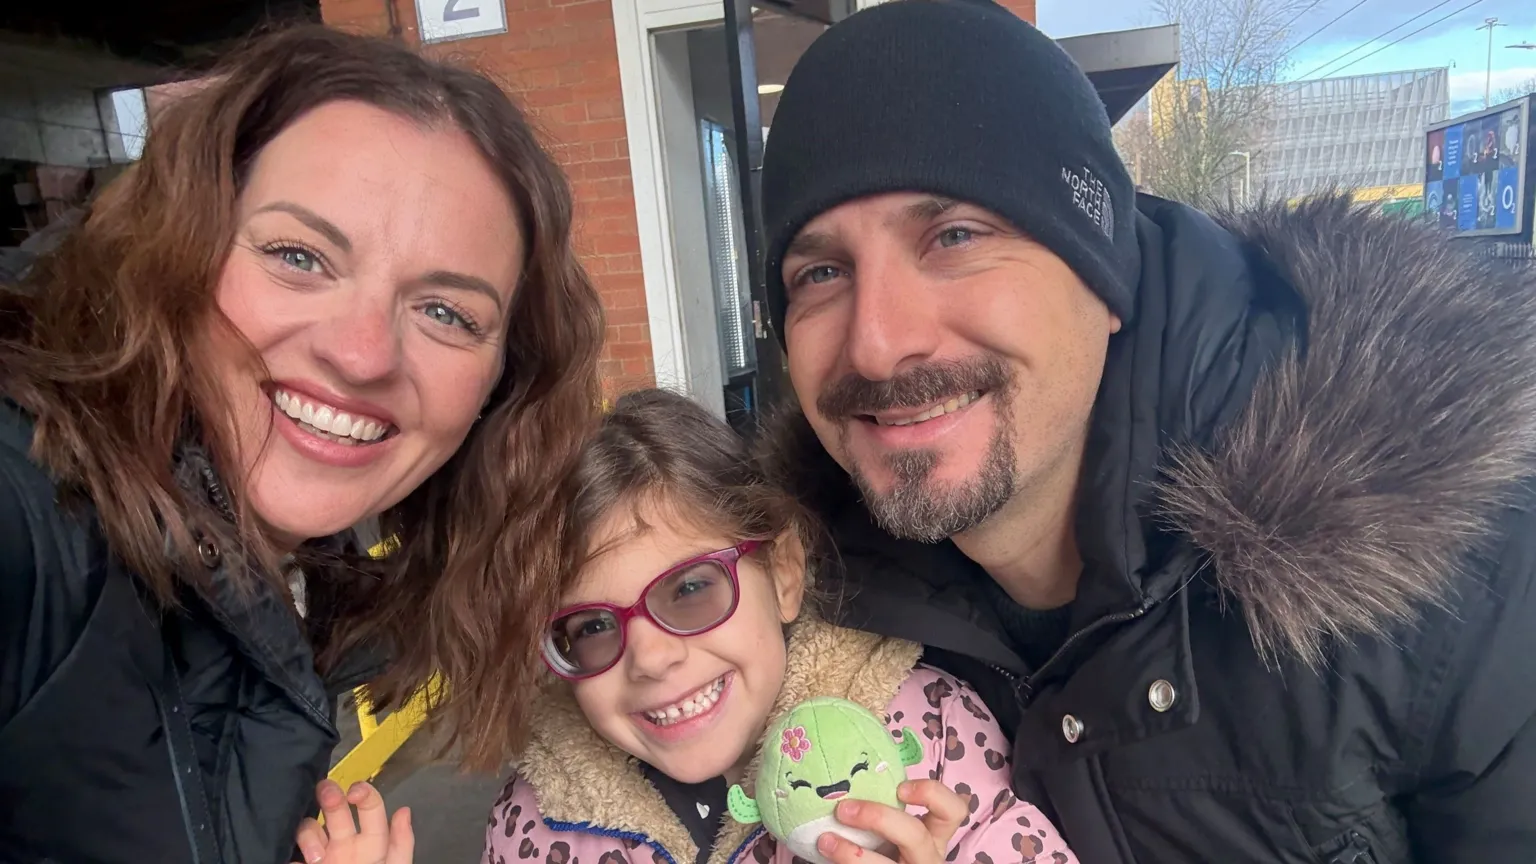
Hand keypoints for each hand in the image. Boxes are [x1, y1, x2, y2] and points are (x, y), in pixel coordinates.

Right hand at [292, 780, 413, 863]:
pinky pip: (288, 854)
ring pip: (307, 828)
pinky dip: (291, 858)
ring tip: (316, 858)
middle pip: (335, 810)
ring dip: (309, 836)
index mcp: (369, 844)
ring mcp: (318, 856)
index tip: (353, 792)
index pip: (369, 808)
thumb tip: (404, 811)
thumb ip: (400, 845)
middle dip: (331, 796)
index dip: (364, 794)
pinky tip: (297, 863)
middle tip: (325, 790)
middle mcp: (342, 845)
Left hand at [817, 779, 967, 863]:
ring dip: (851, 853)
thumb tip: (850, 777)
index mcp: (935, 836)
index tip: (900, 788)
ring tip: (826, 841)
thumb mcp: (898, 830)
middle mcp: (928, 857)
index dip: (932, 794)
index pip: (954, 809)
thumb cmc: (887, 846)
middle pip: (915, 835)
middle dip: (878, 818)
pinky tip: (826, 856)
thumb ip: (889, 810)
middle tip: (844, 809)